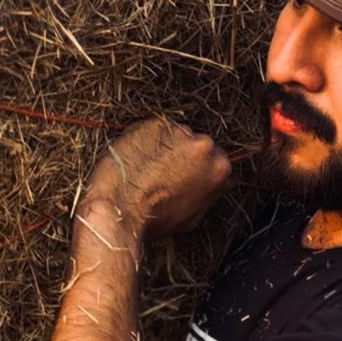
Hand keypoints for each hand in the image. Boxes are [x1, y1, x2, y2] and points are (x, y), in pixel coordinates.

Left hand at [77, 117, 232, 238]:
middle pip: (200, 144)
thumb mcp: (192, 217)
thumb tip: (218, 187)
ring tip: (149, 166)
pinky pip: (155, 129)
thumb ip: (211, 195)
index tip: (189, 173)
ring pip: (177, 135)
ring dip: (167, 146)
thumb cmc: (155, 217)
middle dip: (187, 155)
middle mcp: (204, 145)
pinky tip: (138, 157)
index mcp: (219, 168)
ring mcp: (179, 131)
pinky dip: (147, 140)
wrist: (122, 206)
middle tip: (167, 171)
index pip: (219, 160)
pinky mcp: (155, 123)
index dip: (201, 168)